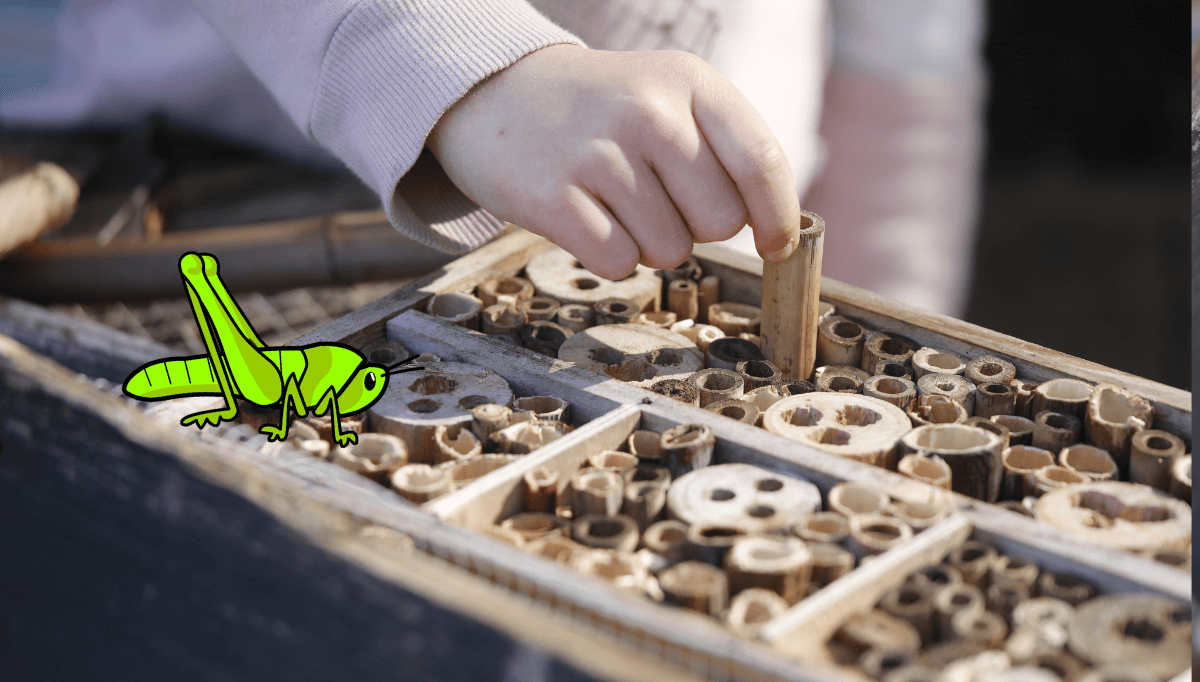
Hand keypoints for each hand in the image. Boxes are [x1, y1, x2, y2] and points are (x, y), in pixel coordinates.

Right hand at [426, 45, 801, 279]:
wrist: (496, 93)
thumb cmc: (602, 109)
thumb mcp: (669, 94)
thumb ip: (726, 148)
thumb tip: (779, 231)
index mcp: (688, 81)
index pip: (760, 161)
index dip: (779, 216)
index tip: (776, 246)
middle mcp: (647, 112)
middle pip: (720, 221)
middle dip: (697, 227)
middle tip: (658, 199)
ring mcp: (597, 154)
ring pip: (670, 250)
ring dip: (649, 243)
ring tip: (615, 202)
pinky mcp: (553, 198)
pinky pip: (618, 263)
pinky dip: (609, 257)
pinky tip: (587, 218)